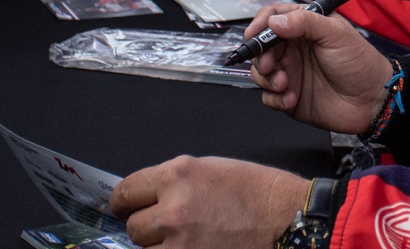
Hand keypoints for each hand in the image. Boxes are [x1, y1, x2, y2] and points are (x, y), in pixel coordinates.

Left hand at [109, 156, 308, 247]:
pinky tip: (193, 246)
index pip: (126, 191)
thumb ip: (173, 182)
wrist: (287, 219)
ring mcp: (181, 243)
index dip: (122, 202)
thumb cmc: (257, 192)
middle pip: (134, 226)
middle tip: (167, 225)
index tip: (122, 208)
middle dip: (147, 226)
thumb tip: (146, 197)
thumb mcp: (210, 169)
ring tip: (187, 238)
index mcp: (178, 175)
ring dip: (160, 246)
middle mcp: (174, 209)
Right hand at [248, 4, 392, 131]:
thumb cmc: (360, 62)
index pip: (272, 18)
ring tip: (285, 83)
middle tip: (269, 64)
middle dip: (259, 55)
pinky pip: (268, 97)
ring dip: (266, 78)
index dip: (259, 24)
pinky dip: (275, 98)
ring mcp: (291, 73)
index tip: (254, 34)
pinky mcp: (289, 97)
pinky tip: (292, 99)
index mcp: (304, 28)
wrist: (372, 100)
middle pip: (261, 47)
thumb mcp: (336, 34)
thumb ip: (305, 22)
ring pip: (260, 72)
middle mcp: (294, 50)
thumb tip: (275, 21)